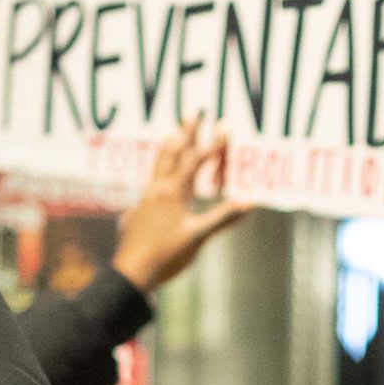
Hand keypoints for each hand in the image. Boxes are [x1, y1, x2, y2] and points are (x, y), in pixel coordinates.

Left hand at [111, 116, 252, 293]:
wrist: (132, 274)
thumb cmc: (167, 255)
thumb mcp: (199, 236)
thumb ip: (224, 217)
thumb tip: (251, 202)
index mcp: (173, 191)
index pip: (197, 160)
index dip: (214, 144)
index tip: (226, 125)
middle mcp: (157, 189)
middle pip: (173, 153)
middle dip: (186, 131)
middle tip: (193, 111)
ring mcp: (146, 199)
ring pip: (158, 165)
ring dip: (168, 146)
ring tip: (172, 132)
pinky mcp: (139, 211)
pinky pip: (151, 181)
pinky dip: (158, 170)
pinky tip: (157, 178)